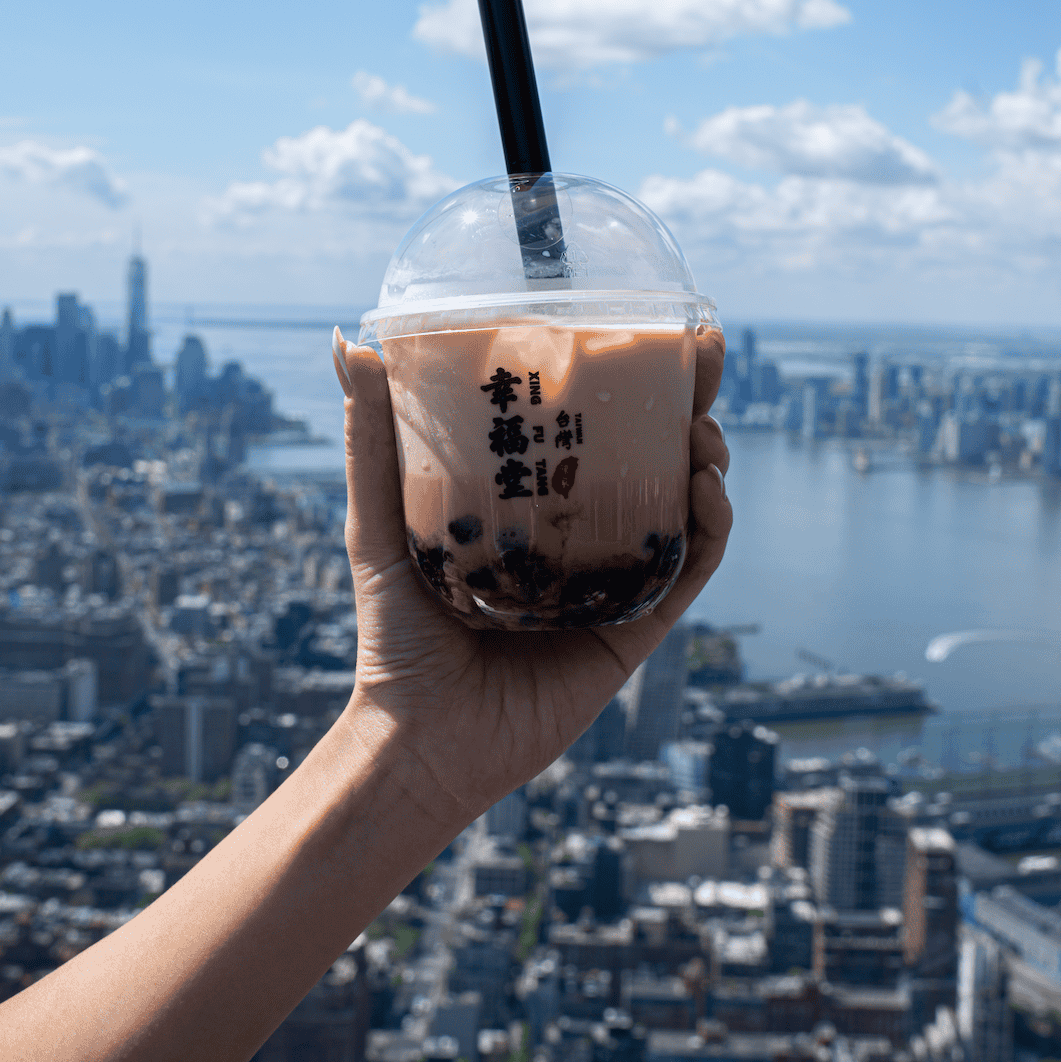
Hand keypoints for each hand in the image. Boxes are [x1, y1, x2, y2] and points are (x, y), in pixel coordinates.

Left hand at [331, 325, 731, 832]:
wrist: (419, 739)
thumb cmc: (394, 636)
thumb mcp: (378, 523)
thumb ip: (370, 440)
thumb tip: (351, 342)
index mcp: (531, 506)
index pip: (591, 426)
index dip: (630, 375)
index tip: (652, 322)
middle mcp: (581, 538)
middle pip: (653, 454)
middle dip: (690, 401)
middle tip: (704, 355)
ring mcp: (614, 581)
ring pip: (683, 505)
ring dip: (706, 458)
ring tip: (701, 428)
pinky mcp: (636, 629)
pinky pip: (690, 570)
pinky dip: (710, 528)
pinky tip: (705, 490)